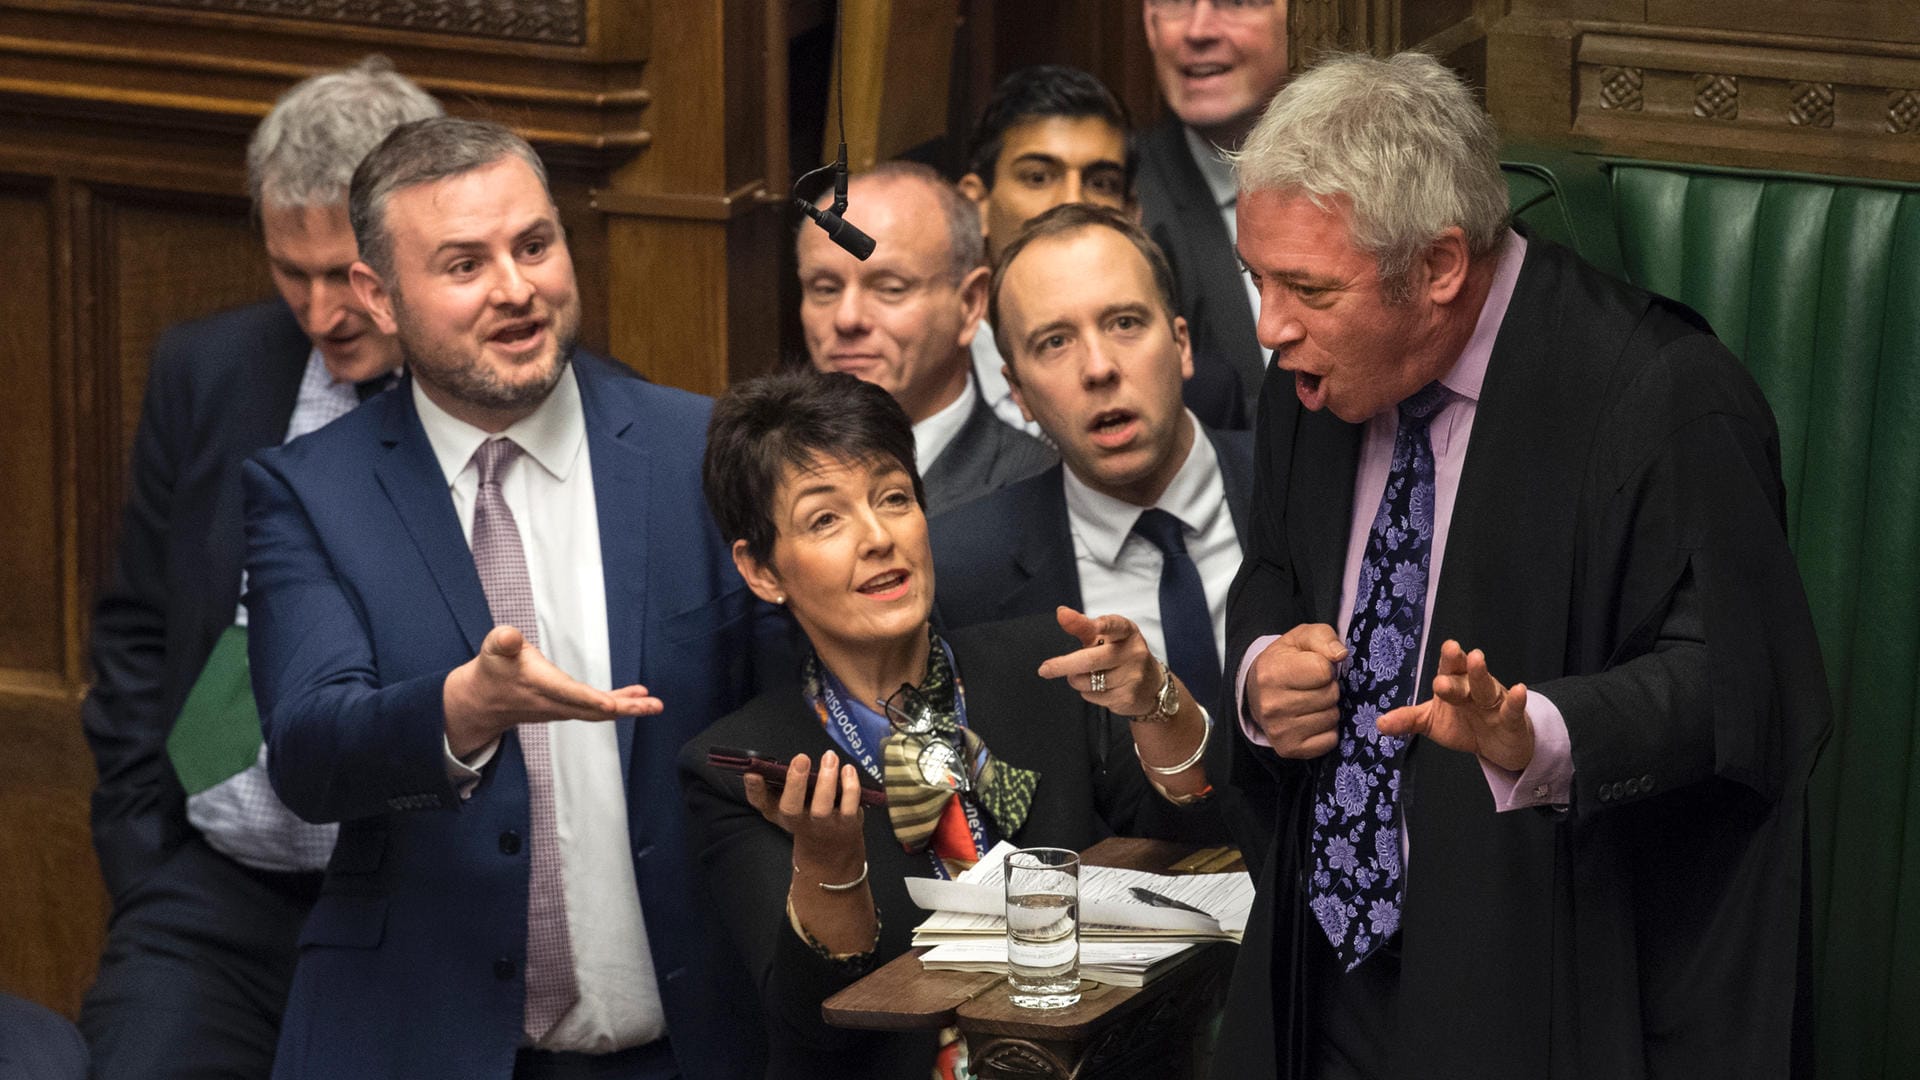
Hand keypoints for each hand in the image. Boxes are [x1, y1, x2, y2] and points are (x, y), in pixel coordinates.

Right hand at [443, 625, 661, 756]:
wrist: (484, 702)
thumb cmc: (493, 668)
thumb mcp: (492, 649)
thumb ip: (502, 641)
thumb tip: (509, 636)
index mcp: (537, 685)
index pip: (566, 693)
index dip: (589, 699)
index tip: (611, 704)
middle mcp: (553, 703)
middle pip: (592, 709)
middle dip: (623, 708)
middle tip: (652, 706)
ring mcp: (562, 709)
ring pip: (598, 713)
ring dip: (628, 708)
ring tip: (654, 704)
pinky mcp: (567, 708)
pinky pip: (596, 709)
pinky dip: (618, 703)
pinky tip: (638, 696)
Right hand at [744, 750, 866, 882]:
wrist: (830, 852)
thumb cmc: (804, 818)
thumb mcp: (783, 806)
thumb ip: (772, 787)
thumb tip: (762, 765)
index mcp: (778, 812)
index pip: (760, 802)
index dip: (754, 789)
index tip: (753, 773)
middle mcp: (798, 821)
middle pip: (791, 807)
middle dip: (795, 782)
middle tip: (801, 757)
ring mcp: (823, 825)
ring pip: (822, 807)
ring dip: (826, 781)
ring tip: (829, 757)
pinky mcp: (847, 824)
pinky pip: (849, 806)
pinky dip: (851, 786)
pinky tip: (848, 769)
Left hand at [1036, 607, 1162, 716]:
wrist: (1151, 685)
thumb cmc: (1121, 654)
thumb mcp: (1105, 637)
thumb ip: (1082, 625)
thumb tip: (1061, 612)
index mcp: (1127, 632)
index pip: (1115, 626)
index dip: (1104, 625)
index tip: (1095, 625)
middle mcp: (1133, 652)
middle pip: (1091, 660)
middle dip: (1062, 665)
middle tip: (1044, 669)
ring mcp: (1132, 676)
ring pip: (1088, 681)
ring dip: (1077, 680)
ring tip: (1089, 675)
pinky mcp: (1128, 697)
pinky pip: (1093, 696)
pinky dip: (1088, 693)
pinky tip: (1101, 687)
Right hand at [1246, 623, 1347, 758]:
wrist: (1256, 692)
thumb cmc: (1284, 661)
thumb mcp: (1300, 638)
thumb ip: (1323, 637)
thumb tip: (1340, 655)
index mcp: (1272, 673)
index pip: (1324, 670)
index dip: (1326, 667)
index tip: (1314, 668)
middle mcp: (1271, 705)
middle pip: (1330, 695)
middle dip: (1329, 688)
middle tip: (1313, 686)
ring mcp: (1279, 730)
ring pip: (1332, 718)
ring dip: (1328, 709)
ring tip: (1311, 702)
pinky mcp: (1288, 749)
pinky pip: (1329, 740)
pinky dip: (1327, 731)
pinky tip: (1311, 720)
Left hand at [1375, 640, 1532, 771]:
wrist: (1499, 746)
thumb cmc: (1464, 725)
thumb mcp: (1432, 722)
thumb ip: (1408, 720)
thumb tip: (1379, 724)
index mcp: (1454, 684)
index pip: (1449, 668)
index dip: (1449, 657)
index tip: (1448, 646)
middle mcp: (1474, 688)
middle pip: (1465, 675)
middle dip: (1458, 665)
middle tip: (1452, 651)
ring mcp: (1494, 703)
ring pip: (1487, 687)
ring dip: (1481, 674)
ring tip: (1477, 658)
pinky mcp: (1512, 720)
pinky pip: (1514, 710)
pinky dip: (1516, 701)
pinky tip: (1519, 690)